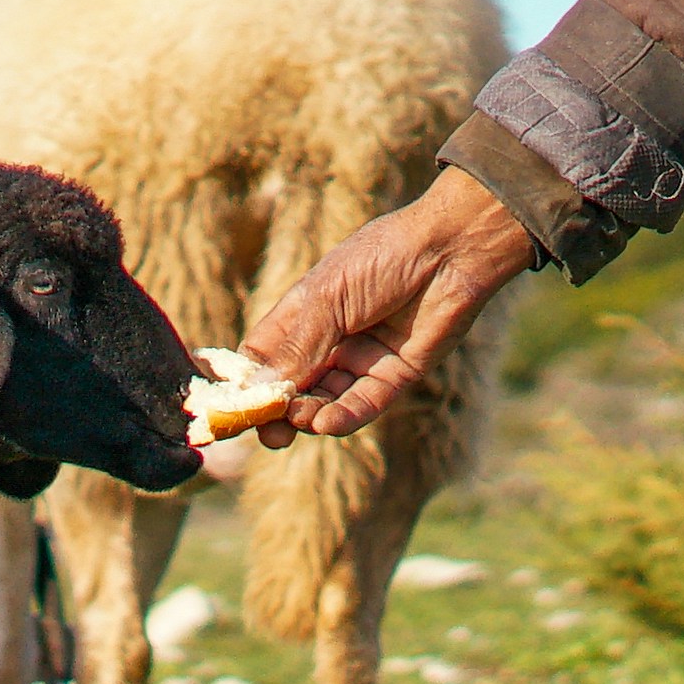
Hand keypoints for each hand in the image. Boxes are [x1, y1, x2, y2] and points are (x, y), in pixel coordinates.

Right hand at [244, 175, 538, 440]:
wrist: (450, 251)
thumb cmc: (382, 259)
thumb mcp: (326, 299)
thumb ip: (296, 347)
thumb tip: (257, 390)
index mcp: (305, 312)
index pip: (265, 355)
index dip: (249, 381)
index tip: (233, 406)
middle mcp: (330, 338)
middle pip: (293, 385)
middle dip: (278, 409)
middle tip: (268, 432)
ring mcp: (363, 358)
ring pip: (326, 399)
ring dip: (310, 415)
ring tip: (300, 422)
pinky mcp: (396, 374)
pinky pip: (364, 404)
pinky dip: (344, 416)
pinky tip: (326, 423)